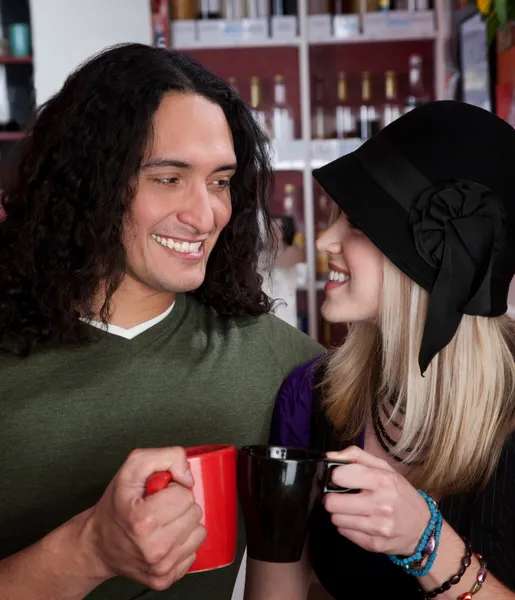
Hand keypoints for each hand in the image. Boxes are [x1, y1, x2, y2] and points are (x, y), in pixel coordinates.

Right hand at [85, 447, 205, 590]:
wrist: (97, 544)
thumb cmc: (115, 506)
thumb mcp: (132, 467)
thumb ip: (165, 457)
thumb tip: (188, 476)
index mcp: (143, 520)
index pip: (185, 495)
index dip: (172, 488)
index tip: (157, 494)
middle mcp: (153, 548)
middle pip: (194, 513)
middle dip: (179, 505)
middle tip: (159, 506)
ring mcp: (160, 567)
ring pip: (199, 532)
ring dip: (184, 523)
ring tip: (163, 522)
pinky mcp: (165, 578)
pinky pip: (193, 552)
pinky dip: (182, 542)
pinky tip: (164, 538)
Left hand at [323, 446, 429, 556]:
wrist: (423, 529)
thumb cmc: (401, 494)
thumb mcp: (385, 468)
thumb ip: (356, 456)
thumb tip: (330, 456)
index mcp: (383, 480)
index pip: (340, 476)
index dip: (335, 476)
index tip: (339, 478)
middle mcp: (381, 504)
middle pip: (332, 502)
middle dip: (333, 497)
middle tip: (341, 496)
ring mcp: (378, 527)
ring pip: (336, 518)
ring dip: (340, 513)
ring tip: (353, 509)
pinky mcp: (374, 544)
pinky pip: (344, 532)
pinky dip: (348, 526)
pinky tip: (360, 521)